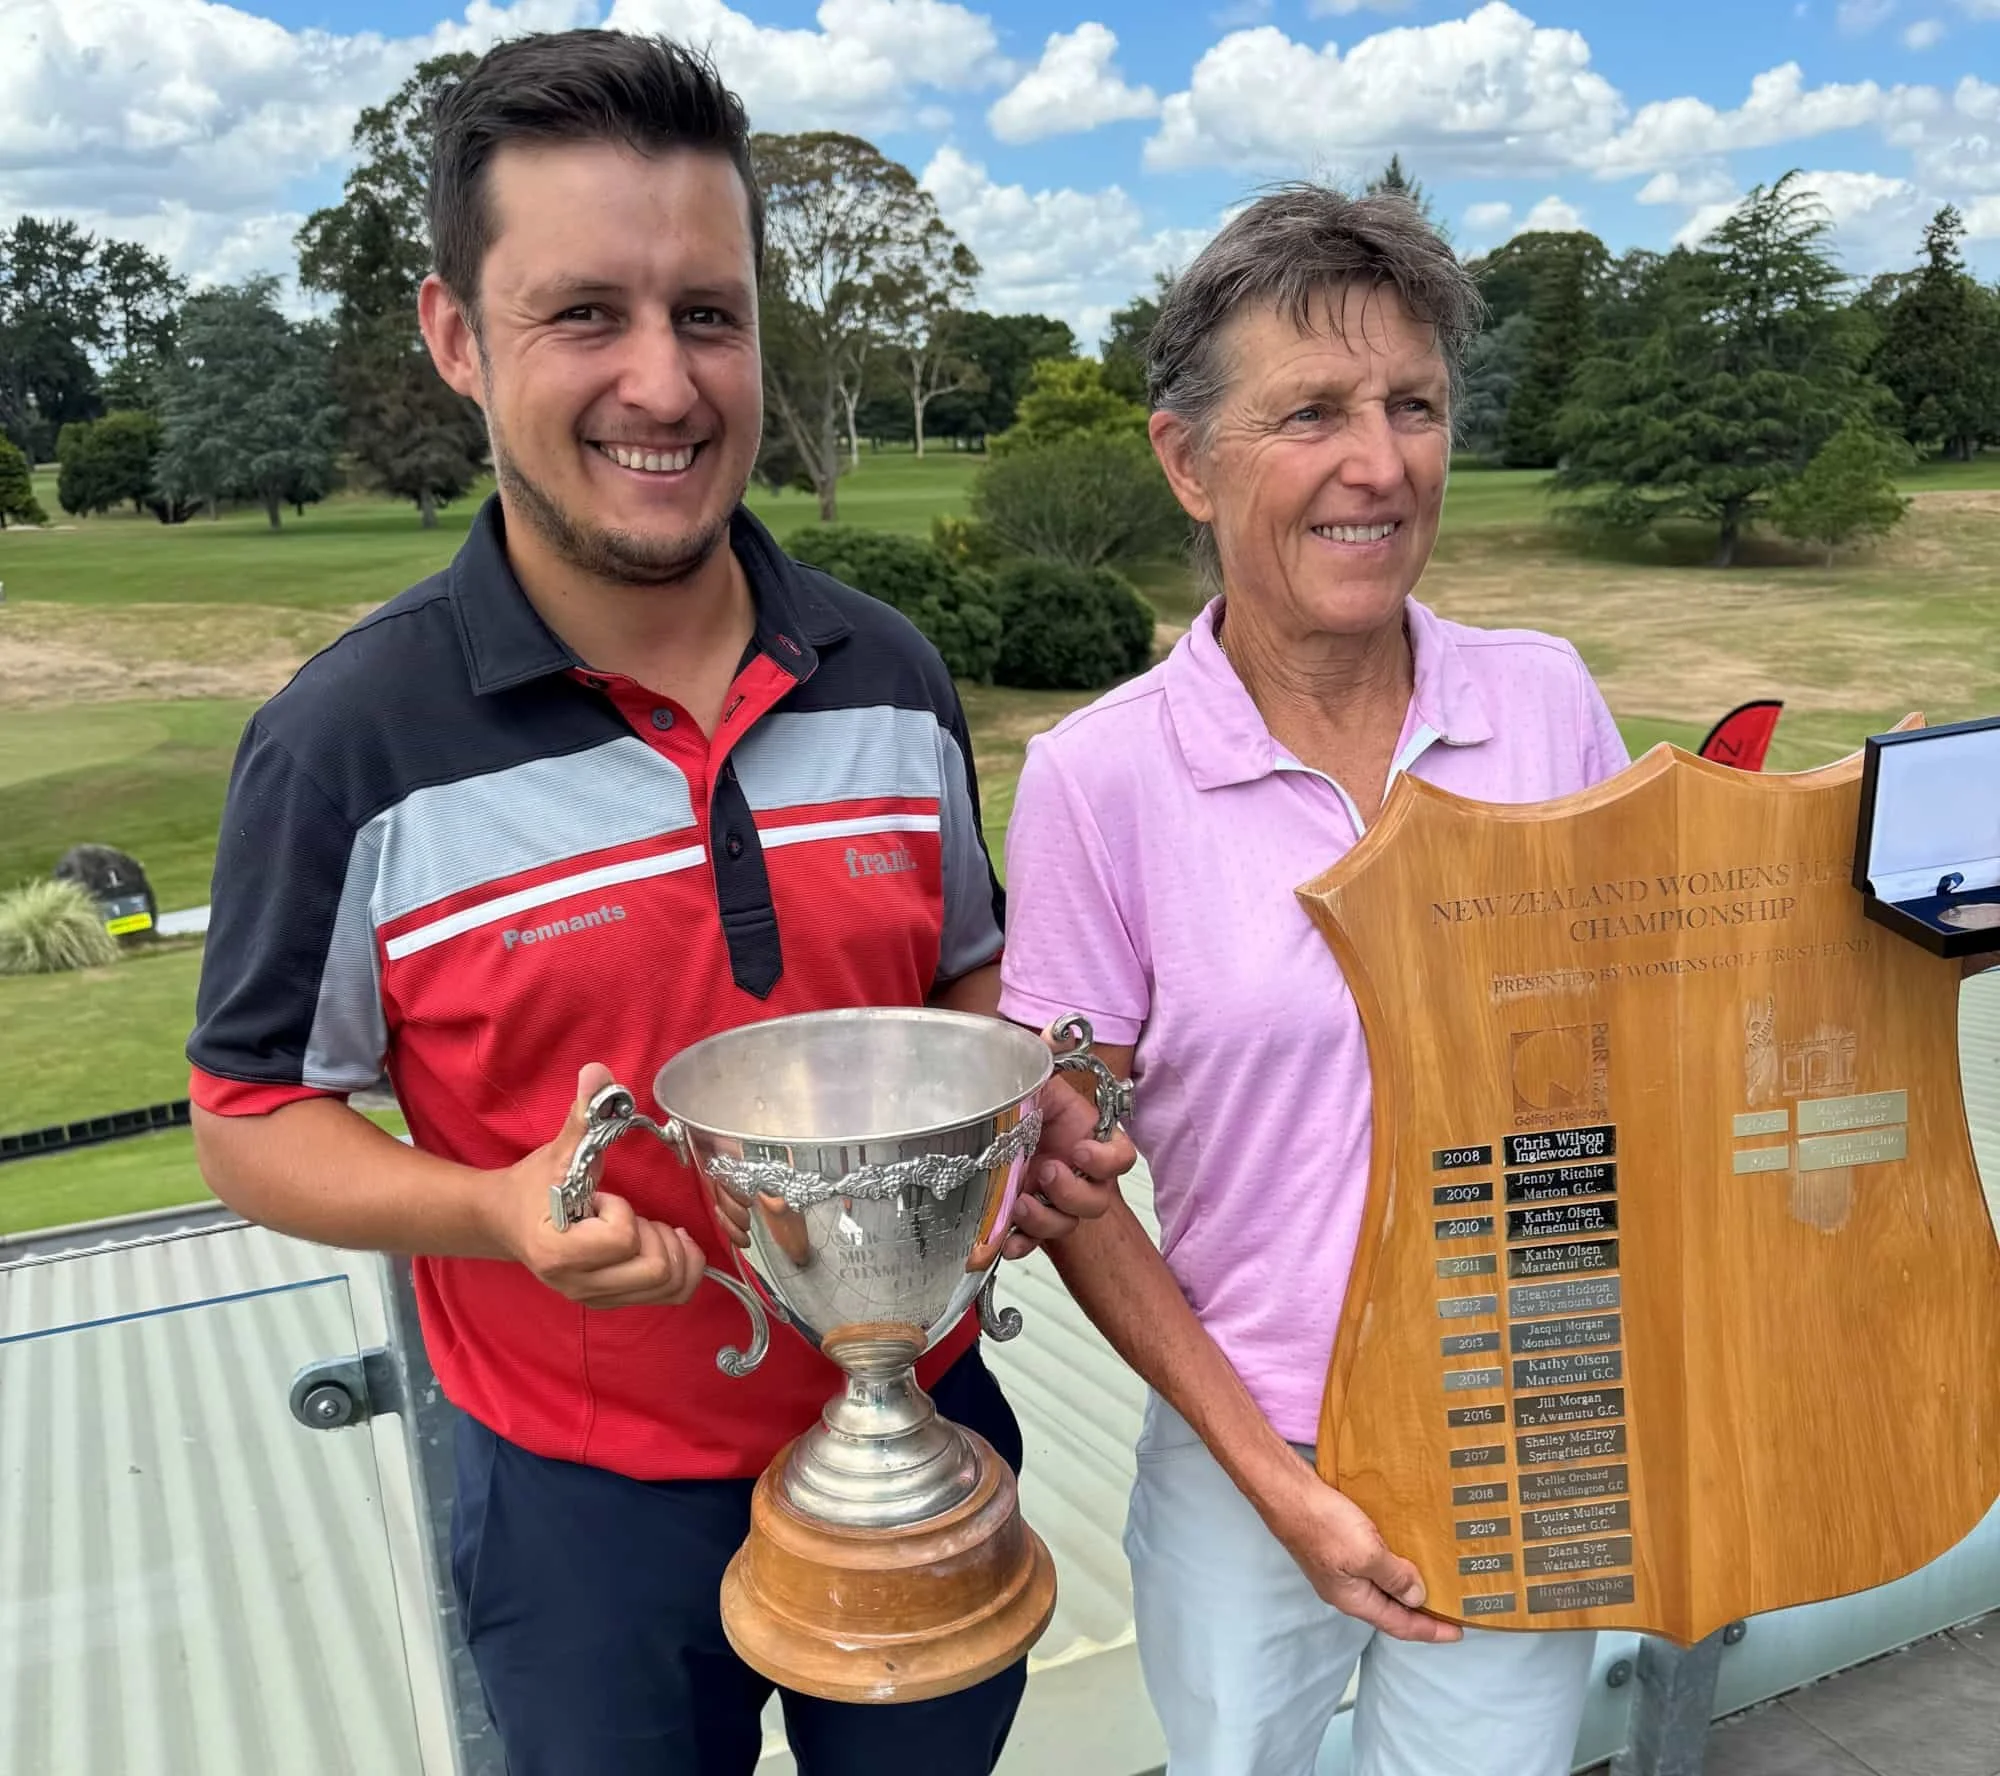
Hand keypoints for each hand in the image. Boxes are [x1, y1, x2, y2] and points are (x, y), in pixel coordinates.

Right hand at [490, 1062, 707, 1307]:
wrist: (504, 1220)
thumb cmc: (534, 1186)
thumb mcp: (559, 1151)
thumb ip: (583, 1116)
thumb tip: (597, 1073)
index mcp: (558, 1252)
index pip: (623, 1238)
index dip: (624, 1210)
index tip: (602, 1198)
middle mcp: (577, 1285)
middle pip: (656, 1270)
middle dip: (659, 1235)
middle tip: (637, 1215)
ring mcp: (594, 1298)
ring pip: (669, 1288)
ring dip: (672, 1253)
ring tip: (648, 1229)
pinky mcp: (609, 1302)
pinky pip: (667, 1296)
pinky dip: (677, 1269)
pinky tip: (659, 1242)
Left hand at [1003, 1059, 1137, 1257]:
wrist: (992, 1138)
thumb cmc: (1026, 1111)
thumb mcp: (1036, 1081)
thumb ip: (1048, 1055)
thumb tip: (1057, 1029)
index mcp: (1089, 1143)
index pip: (1121, 1159)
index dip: (1107, 1159)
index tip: (1081, 1149)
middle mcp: (1078, 1177)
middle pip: (1097, 1201)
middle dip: (1074, 1192)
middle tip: (1048, 1172)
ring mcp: (1055, 1204)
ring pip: (1067, 1225)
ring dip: (1046, 1219)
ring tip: (1021, 1201)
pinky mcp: (1028, 1223)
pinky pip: (1032, 1244)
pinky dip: (1020, 1244)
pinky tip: (1004, 1240)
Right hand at [1259, 1463, 1462, 1643]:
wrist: (1286, 1492)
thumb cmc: (1323, 1524)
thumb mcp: (1366, 1553)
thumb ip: (1395, 1577)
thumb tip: (1417, 1597)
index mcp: (1353, 1599)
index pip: (1399, 1625)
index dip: (1430, 1630)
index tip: (1458, 1632)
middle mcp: (1345, 1589)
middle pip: (1390, 1610)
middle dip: (1420, 1613)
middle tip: (1450, 1609)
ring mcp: (1338, 1568)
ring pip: (1380, 1586)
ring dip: (1406, 1586)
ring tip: (1432, 1581)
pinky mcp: (1335, 1547)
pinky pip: (1372, 1564)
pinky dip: (1392, 1563)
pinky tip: (1402, 1551)